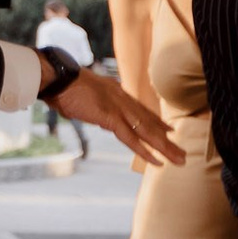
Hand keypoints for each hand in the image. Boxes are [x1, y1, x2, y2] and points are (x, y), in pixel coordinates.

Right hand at [47, 70, 185, 165]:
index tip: (170, 130)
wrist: (55, 77)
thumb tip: (99, 117)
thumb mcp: (85, 96)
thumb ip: (97, 107)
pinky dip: (145, 151)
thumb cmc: (62, 86)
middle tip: (182, 151)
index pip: (142, 110)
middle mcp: (122, 99)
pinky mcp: (110, 118)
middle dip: (167, 139)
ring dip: (164, 148)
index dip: (157, 122)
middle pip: (149, 122)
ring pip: (146, 132)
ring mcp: (118, 108)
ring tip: (179, 159)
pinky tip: (157, 161)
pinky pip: (131, 138)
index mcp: (116, 92)